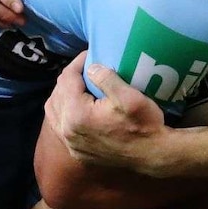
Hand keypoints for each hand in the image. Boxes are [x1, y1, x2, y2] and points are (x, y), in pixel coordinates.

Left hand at [45, 52, 171, 174]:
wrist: (153, 155)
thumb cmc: (144, 124)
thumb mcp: (129, 96)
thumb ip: (106, 78)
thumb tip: (90, 67)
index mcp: (77, 114)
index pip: (67, 79)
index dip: (78, 62)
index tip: (91, 53)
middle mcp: (67, 130)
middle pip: (57, 93)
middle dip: (70, 77)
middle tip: (87, 67)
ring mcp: (71, 144)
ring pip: (53, 110)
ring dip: (63, 94)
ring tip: (80, 84)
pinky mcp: (77, 152)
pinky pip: (60, 126)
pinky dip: (64, 111)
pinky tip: (77, 106)